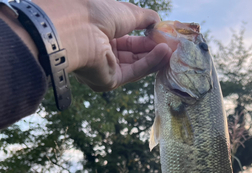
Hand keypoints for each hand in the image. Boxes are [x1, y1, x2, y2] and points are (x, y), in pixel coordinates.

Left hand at [34, 0, 171, 90]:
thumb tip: (158, 20)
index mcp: (101, 33)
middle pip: (133, 53)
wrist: (78, 28)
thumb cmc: (97, 13)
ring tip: (171, 49)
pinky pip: (133, 71)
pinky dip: (149, 63)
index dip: (147, 37)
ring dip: (154, 56)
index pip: (128, 39)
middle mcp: (101, 51)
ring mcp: (104, 68)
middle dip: (153, 49)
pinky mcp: (108, 81)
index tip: (164, 36)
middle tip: (173, 45)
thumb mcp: (127, 12)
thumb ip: (145, 18)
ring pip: (135, 63)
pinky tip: (163, 54)